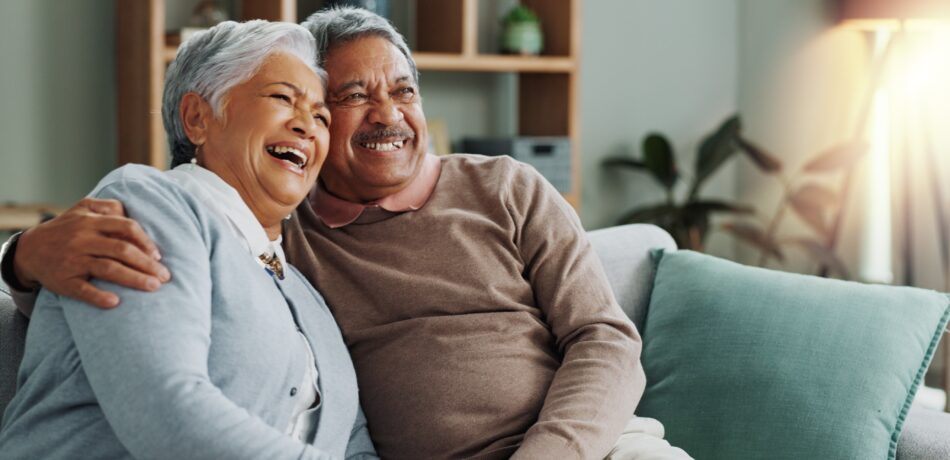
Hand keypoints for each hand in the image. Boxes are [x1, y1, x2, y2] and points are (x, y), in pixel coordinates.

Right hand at [13, 198, 170, 307]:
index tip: (158, 256)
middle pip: (122, 250)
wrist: (29, 249)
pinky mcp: (64, 281)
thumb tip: (133, 213)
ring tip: (153, 287)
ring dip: (134, 279)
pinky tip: (115, 302)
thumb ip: (108, 206)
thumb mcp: (82, 208)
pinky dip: (99, 297)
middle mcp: (83, 240)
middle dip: (147, 264)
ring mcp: (73, 260)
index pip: (126, 227)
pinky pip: (83, 290)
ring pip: (108, 269)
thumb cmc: (66, 228)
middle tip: (165, 276)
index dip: (146, 241)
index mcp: (90, 221)